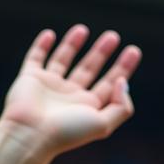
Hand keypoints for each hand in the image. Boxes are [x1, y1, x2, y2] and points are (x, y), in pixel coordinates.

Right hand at [0, 25, 140, 159]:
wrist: (30, 134)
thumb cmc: (65, 132)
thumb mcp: (102, 125)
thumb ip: (120, 108)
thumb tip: (122, 82)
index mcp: (86, 108)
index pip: (108, 85)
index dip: (122, 68)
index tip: (133, 51)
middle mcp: (68, 97)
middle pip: (88, 70)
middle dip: (101, 53)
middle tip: (113, 36)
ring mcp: (49, 87)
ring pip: (63, 61)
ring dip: (72, 44)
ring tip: (83, 29)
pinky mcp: (30, 79)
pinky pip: (35, 59)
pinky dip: (41, 46)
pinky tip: (49, 35)